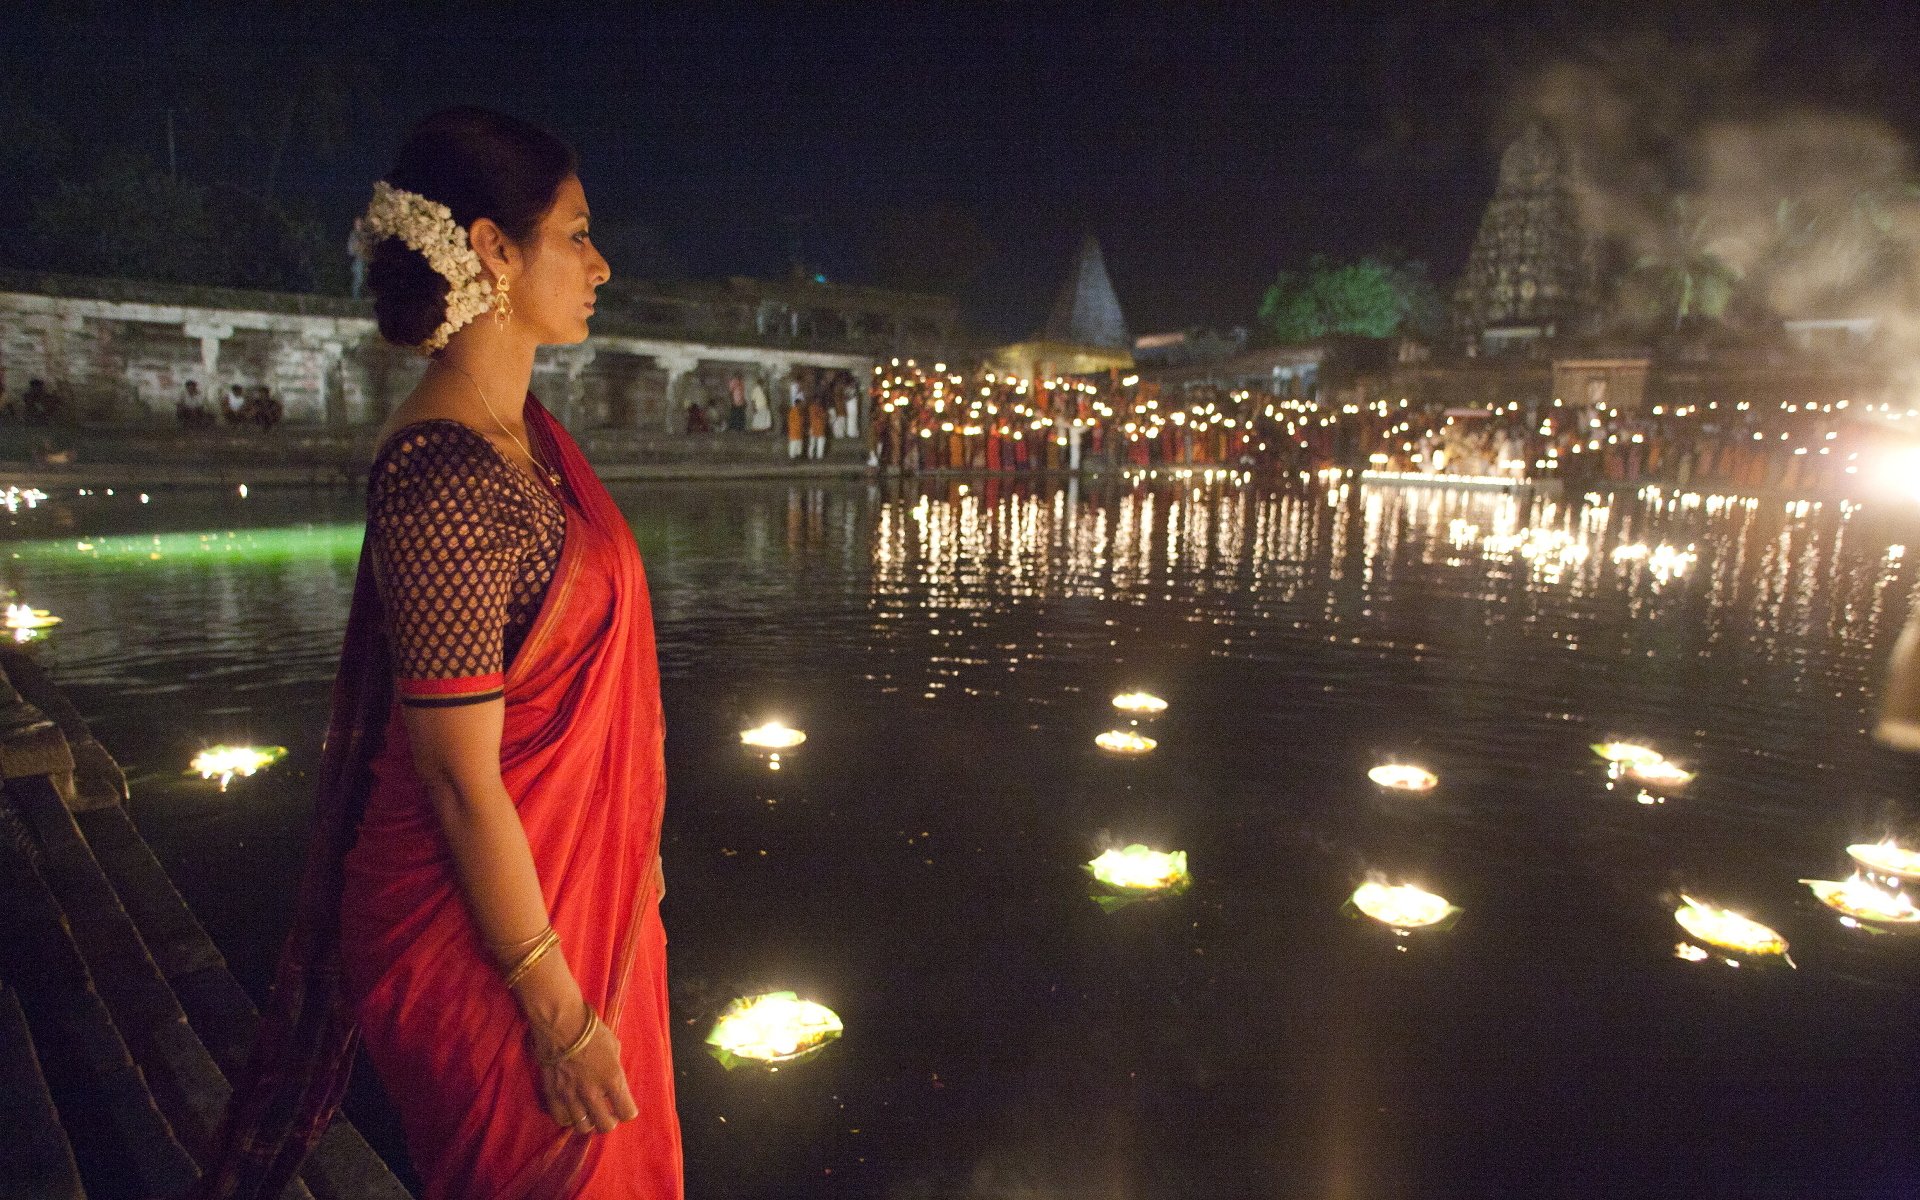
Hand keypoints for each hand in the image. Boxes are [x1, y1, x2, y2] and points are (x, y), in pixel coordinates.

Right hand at [535, 1007, 637, 1134]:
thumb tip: (613, 1084)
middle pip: (605, 1126)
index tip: (624, 1107)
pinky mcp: (553, 1094)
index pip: (627, 1113)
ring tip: (589, 1113)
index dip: (627, 1112)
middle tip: (608, 1113)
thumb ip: (615, 1070)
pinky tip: (572, 1110)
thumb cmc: (592, 1030)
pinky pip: (561, 1119)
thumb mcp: (614, 1047)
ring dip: (589, 1122)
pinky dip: (568, 1118)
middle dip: (609, 1121)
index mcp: (612, 1079)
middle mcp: (593, 1092)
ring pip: (583, 1127)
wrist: (561, 1022)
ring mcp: (571, 1095)